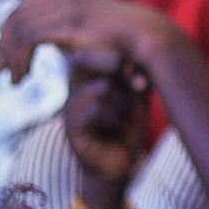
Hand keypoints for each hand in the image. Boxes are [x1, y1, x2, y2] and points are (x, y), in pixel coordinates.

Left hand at [0, 0, 197, 84]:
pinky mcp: (66, 24)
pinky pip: (28, 37)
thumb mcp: (98, 35)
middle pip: (17, 12)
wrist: (150, 37)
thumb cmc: (131, 41)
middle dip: (4, 41)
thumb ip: (77, 36)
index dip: (13, 25)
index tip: (8, 50)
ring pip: (18, 26)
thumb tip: (64, 49)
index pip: (27, 3)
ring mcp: (65, 8)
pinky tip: (23, 77)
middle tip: (0, 68)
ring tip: (12, 79)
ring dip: (9, 54)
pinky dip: (19, 58)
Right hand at [64, 49, 148, 182]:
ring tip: (124, 118)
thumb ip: (135, 74)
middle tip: (138, 87)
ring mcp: (70, 106)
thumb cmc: (129, 124)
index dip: (116, 52)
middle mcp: (74, 86)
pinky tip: (115, 129)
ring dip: (124, 104)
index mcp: (87, 74)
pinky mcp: (71, 127)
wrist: (122, 162)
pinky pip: (96, 109)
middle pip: (90, 59)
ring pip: (101, 88)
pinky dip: (114, 119)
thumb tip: (133, 60)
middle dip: (120, 72)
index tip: (138, 69)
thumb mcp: (136, 93)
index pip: (92, 46)